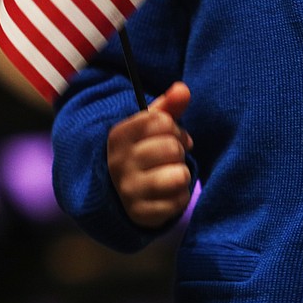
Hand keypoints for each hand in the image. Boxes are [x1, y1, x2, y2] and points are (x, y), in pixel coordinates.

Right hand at [107, 81, 194, 227]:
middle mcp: (119, 162)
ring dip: (181, 174)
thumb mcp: (151, 126)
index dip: (173, 127)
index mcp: (119, 136)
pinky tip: (167, 194)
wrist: (121, 193)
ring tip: (169, 174)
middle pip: (172, 147)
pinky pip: (179, 201)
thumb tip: (183, 89)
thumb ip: (168, 106)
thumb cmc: (143, 151)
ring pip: (179, 175)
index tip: (166, 135)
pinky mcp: (142, 214)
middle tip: (169, 157)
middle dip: (178, 151)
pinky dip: (180, 197)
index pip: (161, 121)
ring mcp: (129, 190)